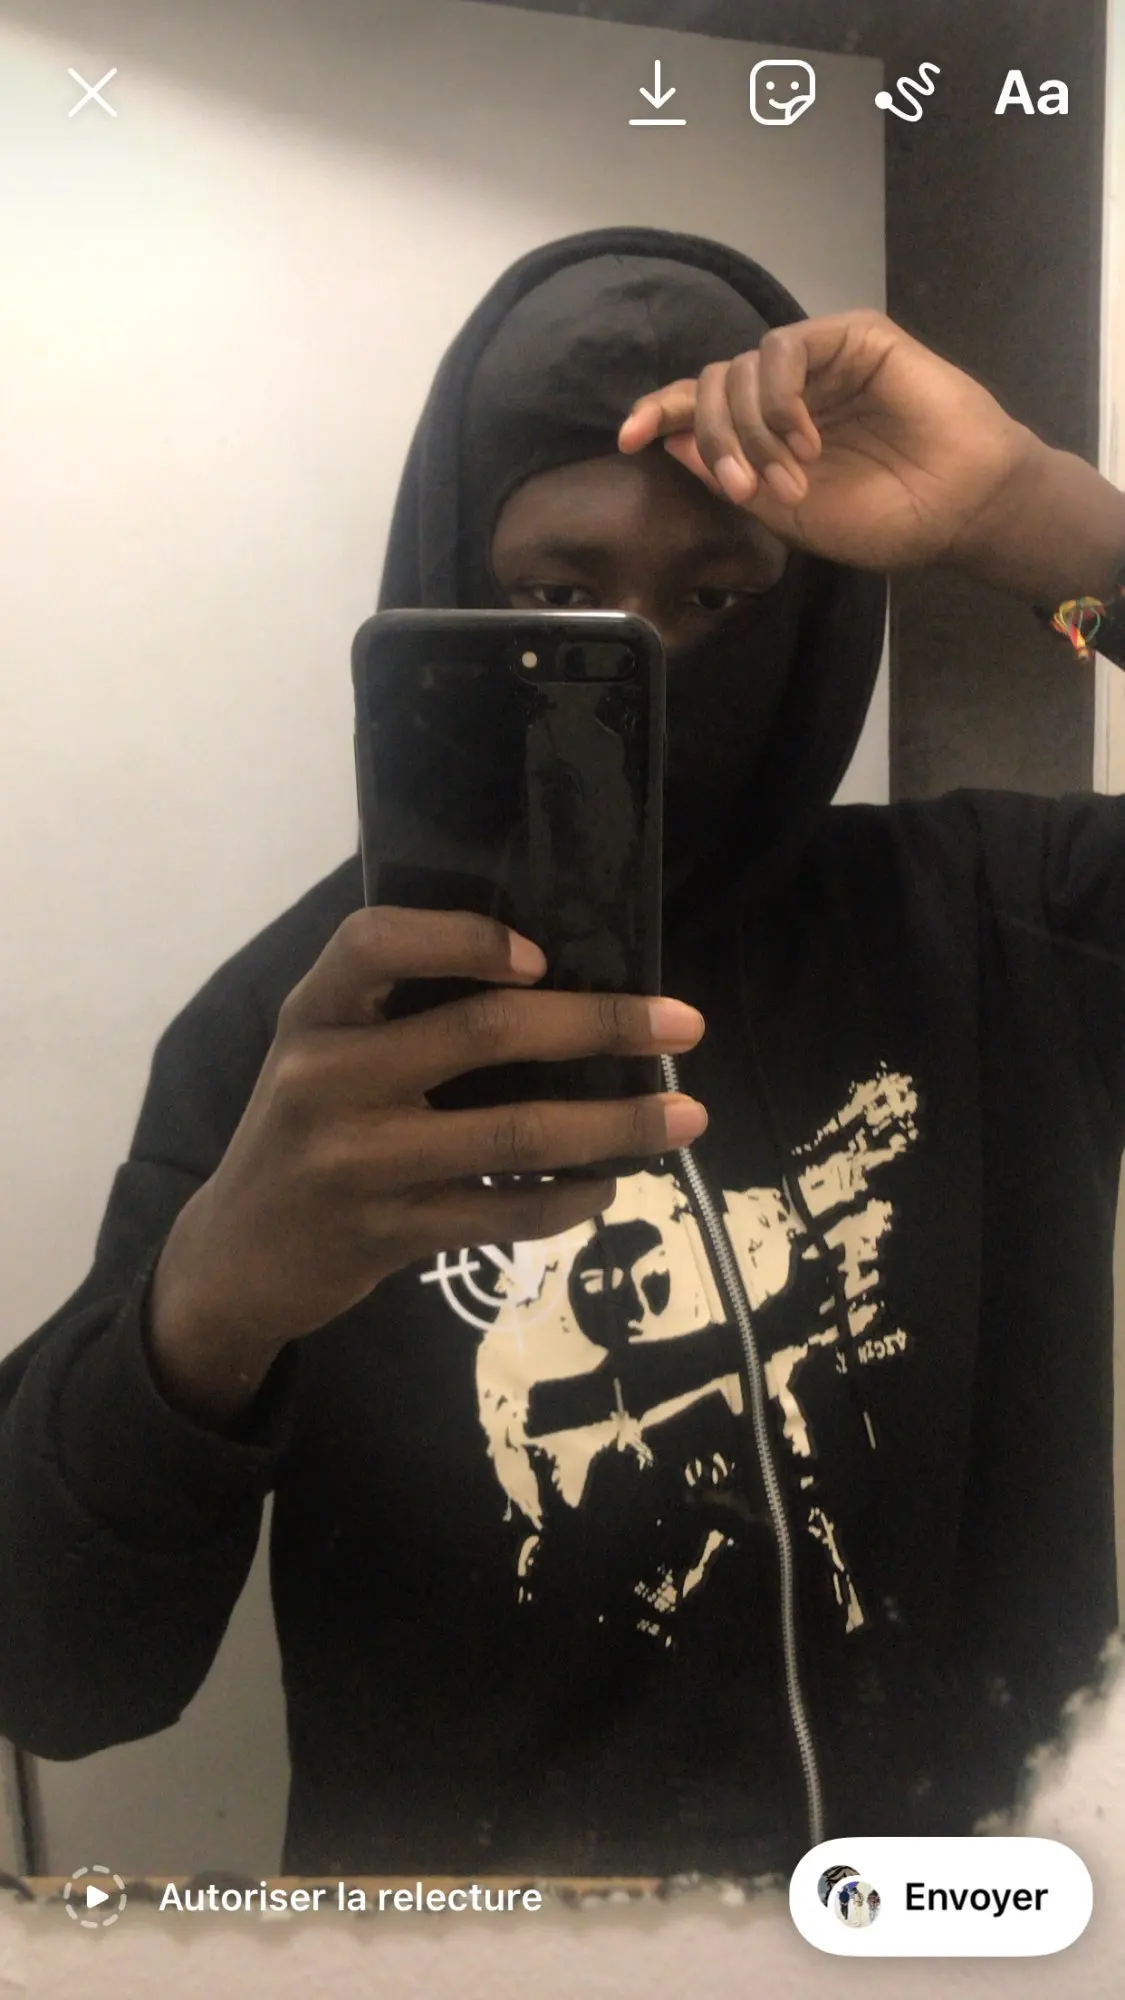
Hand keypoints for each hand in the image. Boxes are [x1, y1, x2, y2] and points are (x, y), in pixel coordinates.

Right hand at [149, 908, 705, 1414]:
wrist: (237, 1256)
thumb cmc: (301, 1131)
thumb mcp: (321, 1052)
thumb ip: (398, 1012)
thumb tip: (553, 982)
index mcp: (313, 1013)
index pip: (375, 943)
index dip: (463, 937)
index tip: (545, 955)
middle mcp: (327, 1078)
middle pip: (482, 1034)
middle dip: (601, 1026)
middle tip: (683, 1025)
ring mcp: (358, 1162)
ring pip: (515, 1134)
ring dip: (616, 1124)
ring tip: (686, 1116)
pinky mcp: (389, 1234)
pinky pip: (505, 1213)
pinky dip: (571, 1197)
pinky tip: (607, 1183)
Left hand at [618, 309, 1035, 573]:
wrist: (959, 508)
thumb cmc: (885, 519)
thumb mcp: (789, 514)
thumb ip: (731, 476)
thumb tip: (672, 440)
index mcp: (769, 432)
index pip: (700, 408)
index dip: (659, 412)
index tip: (626, 438)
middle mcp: (788, 392)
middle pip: (711, 386)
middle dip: (713, 439)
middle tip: (745, 487)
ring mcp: (818, 363)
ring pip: (741, 369)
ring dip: (749, 429)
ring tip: (790, 477)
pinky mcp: (850, 338)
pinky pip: (784, 346)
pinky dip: (780, 397)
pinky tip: (807, 439)